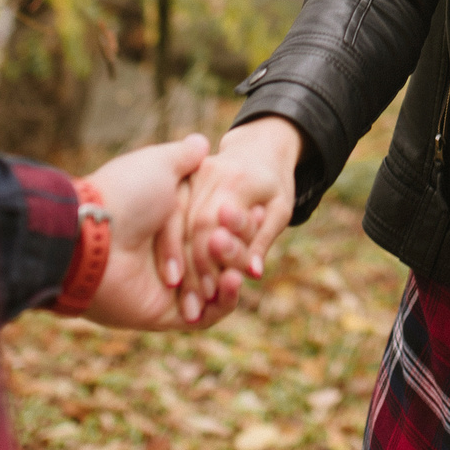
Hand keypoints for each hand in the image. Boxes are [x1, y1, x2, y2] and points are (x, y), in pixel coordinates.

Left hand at [68, 134, 237, 330]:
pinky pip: (206, 316)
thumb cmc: (125, 196)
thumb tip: (202, 142)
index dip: (237, 222)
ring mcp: (167, 288)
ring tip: (242, 265)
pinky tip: (232, 281)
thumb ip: (184, 157)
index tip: (257, 211)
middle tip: (252, 239)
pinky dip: (224, 302)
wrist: (92, 238)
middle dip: (237, 249)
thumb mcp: (159, 164)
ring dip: (233, 274)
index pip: (213, 227)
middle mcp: (167, 255)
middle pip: (218, 258)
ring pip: (216, 288)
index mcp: (166, 222)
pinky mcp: (166, 314)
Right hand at [178, 116, 301, 321]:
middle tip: (192, 304)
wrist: (260, 145)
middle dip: (192, 267)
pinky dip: (169, 243)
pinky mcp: (180, 178)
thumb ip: (263, 238)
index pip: (211, 224)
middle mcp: (209, 173)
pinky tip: (171, 272)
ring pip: (176, 222)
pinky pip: (171, 215)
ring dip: (175, 259)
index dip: (208, 260)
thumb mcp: (280, 208)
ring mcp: (190, 174)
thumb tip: (253, 274)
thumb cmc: (274, 181)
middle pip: (191, 226)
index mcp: (236, 180)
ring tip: (179, 294)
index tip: (209, 291)